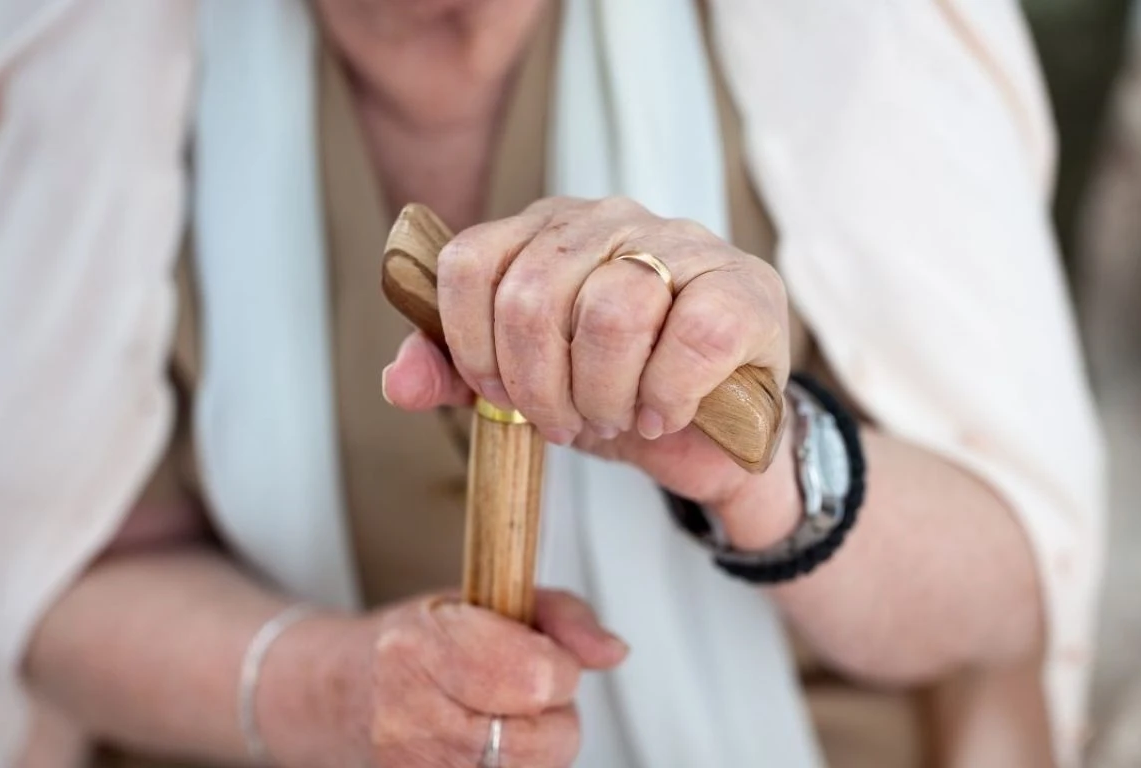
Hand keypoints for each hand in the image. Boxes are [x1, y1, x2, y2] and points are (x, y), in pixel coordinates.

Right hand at [265, 590, 626, 767]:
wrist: (341, 694)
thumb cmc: (415, 644)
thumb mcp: (484, 599)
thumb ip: (561, 616)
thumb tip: (611, 651)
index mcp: (423, 648)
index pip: (537, 677)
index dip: (557, 667)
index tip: (542, 657)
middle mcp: (410, 717)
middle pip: (543, 741)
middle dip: (552, 713)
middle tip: (519, 689)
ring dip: (534, 747)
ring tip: (499, 716)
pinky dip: (514, 766)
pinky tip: (487, 745)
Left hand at [381, 196, 791, 511]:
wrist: (712, 433)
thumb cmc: (616, 393)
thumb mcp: (526, 389)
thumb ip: (457, 378)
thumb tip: (398, 380)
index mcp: (546, 230)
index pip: (470, 263)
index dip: (469, 344)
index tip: (498, 394)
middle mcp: (610, 219)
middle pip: (533, 296)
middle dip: (539, 388)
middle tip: (564, 423)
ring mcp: (682, 244)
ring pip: (611, 313)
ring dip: (604, 395)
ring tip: (617, 417)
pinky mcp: (743, 288)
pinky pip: (688, 338)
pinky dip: (665, 395)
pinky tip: (664, 412)